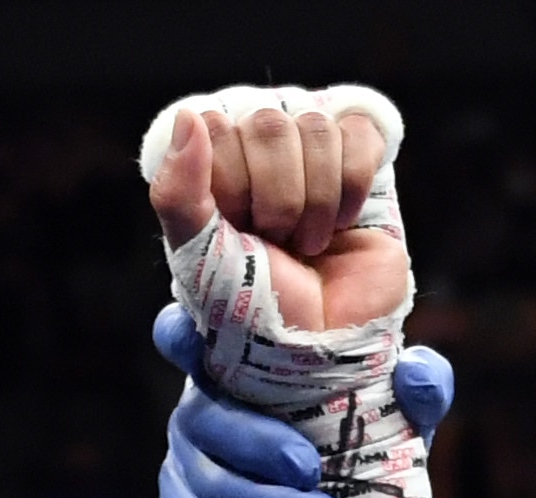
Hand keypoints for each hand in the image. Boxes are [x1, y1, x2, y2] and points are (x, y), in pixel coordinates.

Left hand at [146, 98, 405, 330]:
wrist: (318, 343)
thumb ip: (177, 191)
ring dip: (315, 202)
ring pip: (316, 128)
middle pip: (269, 124)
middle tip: (278, 242)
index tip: (238, 231)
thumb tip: (188, 116)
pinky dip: (352, 187)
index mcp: (212, 166)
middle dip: (276, 199)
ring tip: (309, 243)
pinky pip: (358, 135)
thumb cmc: (251, 305)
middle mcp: (258, 153)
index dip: (231, 184)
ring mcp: (310, 155)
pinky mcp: (359, 162)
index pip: (216, 126)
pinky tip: (342, 224)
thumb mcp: (196, 256)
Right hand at [153, 306, 454, 497]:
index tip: (186, 339)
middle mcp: (201, 420)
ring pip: (212, 482)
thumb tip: (418, 371)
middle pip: (202, 415)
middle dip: (260, 443)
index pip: (190, 339)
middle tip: (312, 470)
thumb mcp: (402, 436)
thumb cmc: (365, 485)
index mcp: (240, 378)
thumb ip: (417, 396)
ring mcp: (184, 480)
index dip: (179, 335)